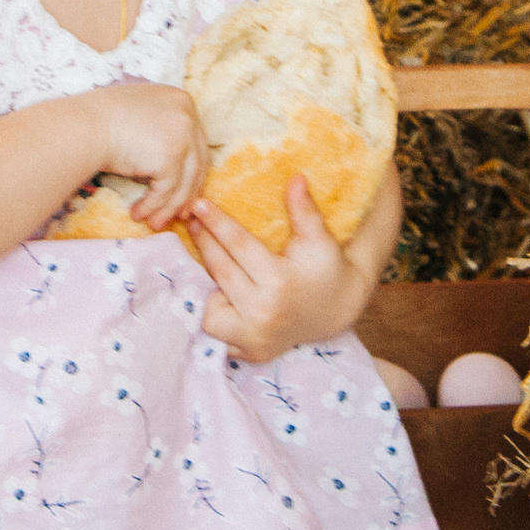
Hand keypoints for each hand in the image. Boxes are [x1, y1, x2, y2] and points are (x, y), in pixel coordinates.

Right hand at [88, 84, 209, 226]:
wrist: (83, 126)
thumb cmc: (98, 119)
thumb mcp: (139, 112)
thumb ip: (158, 126)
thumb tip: (164, 156)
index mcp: (180, 100)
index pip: (194, 140)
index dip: (190, 168)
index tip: (184, 187)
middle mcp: (187, 116)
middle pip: (196, 162)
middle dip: (187, 192)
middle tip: (178, 213)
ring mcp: (182, 136)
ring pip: (184, 182)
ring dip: (168, 206)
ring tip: (154, 223)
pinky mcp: (170, 159)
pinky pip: (166, 191)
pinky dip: (153, 206)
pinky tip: (138, 214)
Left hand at [190, 169, 401, 364]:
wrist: (337, 310)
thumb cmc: (327, 269)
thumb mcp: (319, 239)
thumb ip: (305, 210)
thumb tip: (295, 177)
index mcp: (279, 283)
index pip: (239, 246)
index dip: (217, 222)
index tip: (199, 203)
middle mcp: (263, 313)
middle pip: (220, 271)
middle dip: (204, 242)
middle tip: (192, 219)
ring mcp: (255, 338)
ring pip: (210, 308)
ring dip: (206, 283)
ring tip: (210, 261)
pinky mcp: (250, 352)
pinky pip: (217, 333)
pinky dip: (215, 314)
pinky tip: (218, 293)